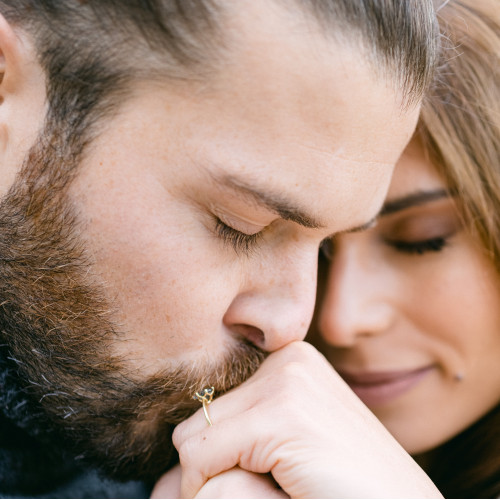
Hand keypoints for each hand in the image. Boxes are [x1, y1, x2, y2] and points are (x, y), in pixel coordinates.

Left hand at [173, 341, 442, 497]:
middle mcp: (287, 358)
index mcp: (289, 362)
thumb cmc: (341, 489)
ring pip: (189, 444)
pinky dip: (218, 494)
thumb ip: (222, 455)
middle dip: (213, 470)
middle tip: (274, 487)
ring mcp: (288, 381)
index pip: (209, 406)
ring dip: (216, 485)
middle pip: (194, 423)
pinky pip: (201, 463)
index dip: (221, 454)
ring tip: (281, 489)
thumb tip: (159, 487)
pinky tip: (285, 493)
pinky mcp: (285, 415)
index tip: (262, 470)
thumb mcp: (278, 459)